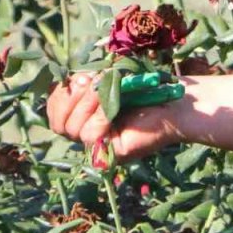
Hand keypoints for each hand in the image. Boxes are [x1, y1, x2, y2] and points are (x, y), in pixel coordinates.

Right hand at [46, 72, 185, 163]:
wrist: (179, 103)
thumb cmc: (148, 89)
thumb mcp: (109, 82)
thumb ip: (85, 84)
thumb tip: (66, 81)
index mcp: (85, 118)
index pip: (54, 112)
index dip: (60, 95)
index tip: (78, 78)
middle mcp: (89, 136)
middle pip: (58, 123)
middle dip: (72, 97)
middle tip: (93, 81)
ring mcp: (98, 149)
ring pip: (71, 128)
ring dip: (87, 102)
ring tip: (106, 88)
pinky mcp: (110, 155)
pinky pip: (89, 135)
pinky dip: (100, 115)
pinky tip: (113, 105)